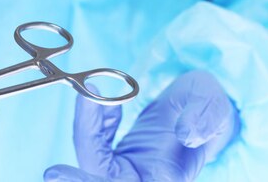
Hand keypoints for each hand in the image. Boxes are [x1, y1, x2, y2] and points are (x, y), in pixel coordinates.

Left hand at [45, 71, 238, 180]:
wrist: (203, 106)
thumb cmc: (211, 108)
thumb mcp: (214, 106)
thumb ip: (205, 117)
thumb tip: (187, 133)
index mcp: (166, 179)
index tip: (64, 178)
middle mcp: (142, 179)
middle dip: (77, 181)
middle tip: (53, 173)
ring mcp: (126, 170)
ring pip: (91, 162)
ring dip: (85, 131)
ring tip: (92, 94)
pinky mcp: (113, 157)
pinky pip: (92, 144)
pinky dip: (91, 121)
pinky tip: (98, 99)